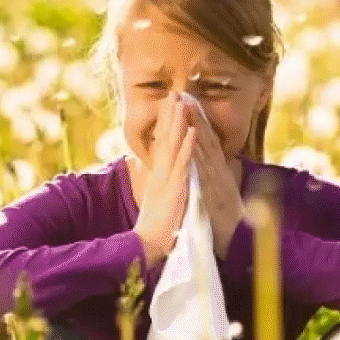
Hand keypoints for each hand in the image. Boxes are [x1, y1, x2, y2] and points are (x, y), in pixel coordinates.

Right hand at [133, 91, 196, 267]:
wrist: (148, 246)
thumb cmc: (155, 227)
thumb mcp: (158, 201)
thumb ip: (161, 185)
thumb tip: (160, 174)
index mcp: (158, 176)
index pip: (162, 144)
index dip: (166, 124)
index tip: (169, 104)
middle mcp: (161, 174)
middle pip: (165, 139)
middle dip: (170, 115)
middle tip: (174, 93)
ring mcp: (167, 180)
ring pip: (173, 146)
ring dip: (178, 123)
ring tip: (182, 102)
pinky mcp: (175, 189)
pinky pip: (183, 164)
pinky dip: (187, 146)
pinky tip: (192, 131)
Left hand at [186, 100, 245, 261]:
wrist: (238, 242)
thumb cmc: (227, 220)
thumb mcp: (220, 193)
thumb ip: (216, 177)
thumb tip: (216, 163)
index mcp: (218, 171)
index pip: (207, 142)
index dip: (198, 122)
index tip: (188, 103)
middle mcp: (219, 172)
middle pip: (206, 140)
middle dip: (196, 117)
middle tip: (184, 95)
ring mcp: (217, 181)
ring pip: (205, 150)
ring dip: (197, 128)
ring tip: (187, 108)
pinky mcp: (213, 193)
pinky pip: (204, 171)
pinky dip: (199, 154)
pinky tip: (193, 140)